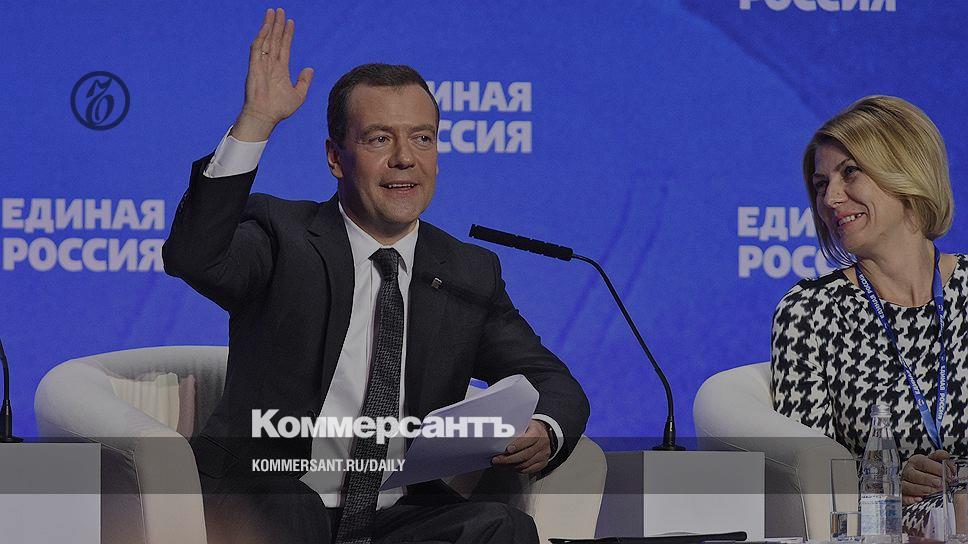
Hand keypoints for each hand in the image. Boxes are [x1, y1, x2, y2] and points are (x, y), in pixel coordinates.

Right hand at [231, 8, 313, 140]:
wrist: (265, 116)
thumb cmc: (279, 109)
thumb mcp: (298, 95)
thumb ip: (304, 81)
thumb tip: (310, 68)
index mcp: (280, 70)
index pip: (284, 47)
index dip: (287, 34)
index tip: (290, 22)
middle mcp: (270, 64)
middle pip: (275, 40)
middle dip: (278, 25)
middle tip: (280, 10)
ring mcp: (262, 64)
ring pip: (266, 40)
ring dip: (269, 26)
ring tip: (273, 12)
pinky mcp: (254, 66)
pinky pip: (258, 47)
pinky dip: (262, 36)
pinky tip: (267, 26)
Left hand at [491, 419, 551, 474]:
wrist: (544, 433)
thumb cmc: (530, 429)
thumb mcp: (524, 424)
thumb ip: (514, 429)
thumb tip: (499, 434)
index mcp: (537, 432)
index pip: (528, 439)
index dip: (517, 445)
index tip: (507, 449)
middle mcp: (542, 444)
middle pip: (525, 455)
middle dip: (508, 459)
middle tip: (497, 460)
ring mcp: (543, 454)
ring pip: (525, 464)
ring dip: (511, 466)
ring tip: (500, 464)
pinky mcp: (542, 463)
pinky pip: (529, 470)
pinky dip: (518, 469)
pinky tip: (510, 466)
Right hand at [901, 450, 949, 504]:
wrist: (921, 479)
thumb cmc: (929, 471)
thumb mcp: (935, 462)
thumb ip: (941, 458)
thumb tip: (945, 455)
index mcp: (916, 461)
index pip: (924, 463)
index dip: (936, 469)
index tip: (947, 474)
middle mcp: (908, 471)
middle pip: (915, 475)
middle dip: (929, 480)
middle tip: (941, 484)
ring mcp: (904, 483)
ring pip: (907, 486)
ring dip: (921, 489)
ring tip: (934, 492)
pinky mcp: (902, 494)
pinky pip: (902, 497)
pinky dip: (909, 499)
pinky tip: (919, 499)